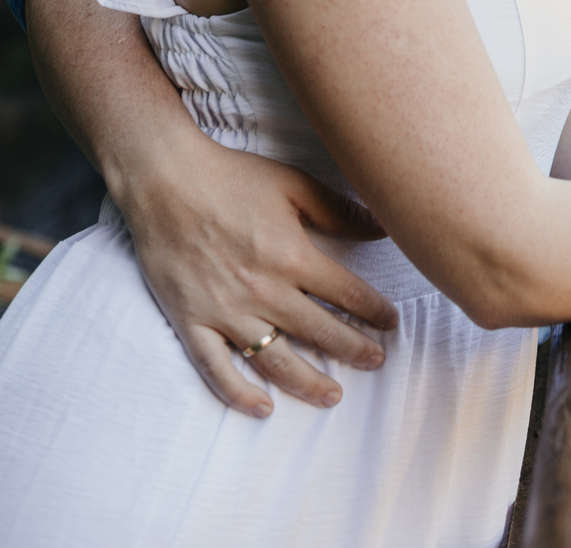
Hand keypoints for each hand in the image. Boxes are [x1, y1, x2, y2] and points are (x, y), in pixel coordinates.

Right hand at [119, 130, 397, 416]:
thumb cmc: (232, 177)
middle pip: (320, 332)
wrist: (165, 180)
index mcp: (292, 256)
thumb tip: (383, 226)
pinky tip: (262, 407)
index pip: (346, 294)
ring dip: (308, 382)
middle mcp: (263, 292)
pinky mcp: (191, 322)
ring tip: (333, 395)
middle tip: (377, 361)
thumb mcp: (294, 184)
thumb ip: (339, 210)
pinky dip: (239, 393)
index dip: (374, 310)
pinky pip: (217, 369)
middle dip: (354, 350)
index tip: (391, 322)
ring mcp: (225, 312)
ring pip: (276, 360)